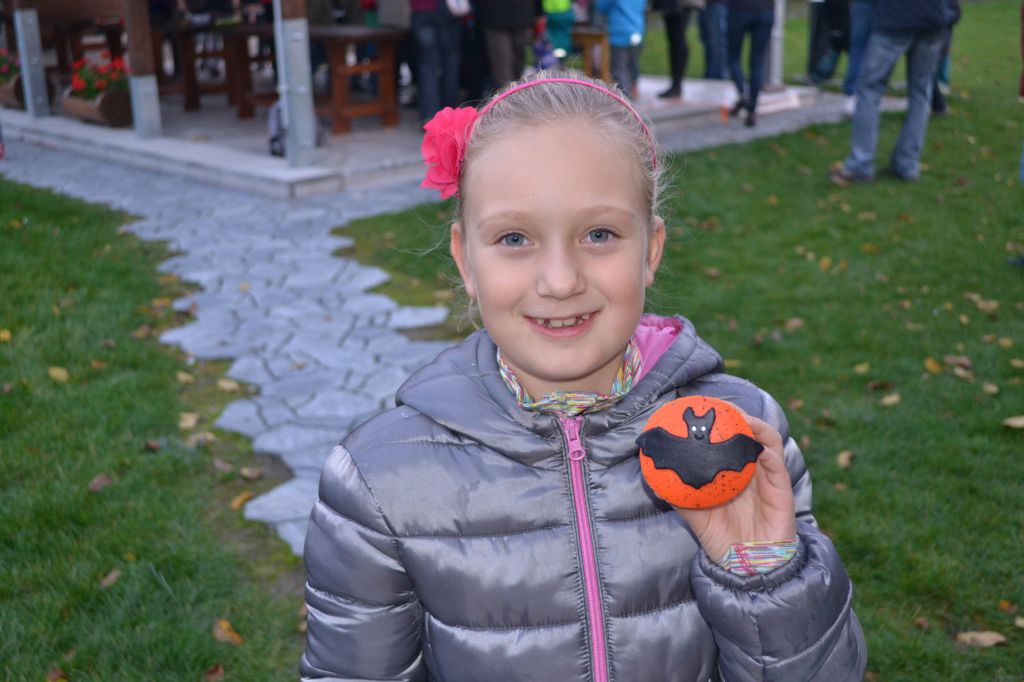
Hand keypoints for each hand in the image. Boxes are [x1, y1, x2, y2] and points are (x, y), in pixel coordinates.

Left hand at [674, 413, 795, 561]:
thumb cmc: (721, 537)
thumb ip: (678, 495)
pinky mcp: (783, 491)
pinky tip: (758, 449)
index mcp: (732, 469)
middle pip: (749, 431)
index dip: (719, 418)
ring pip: (768, 442)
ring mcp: (769, 477)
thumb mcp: (694, 514)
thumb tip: (653, 478)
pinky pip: (778, 468)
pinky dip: (770, 454)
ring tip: (742, 419)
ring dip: (757, 426)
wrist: (747, 565)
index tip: (701, 405)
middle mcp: (752, 468)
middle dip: (737, 413)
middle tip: (720, 404)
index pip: (728, 436)